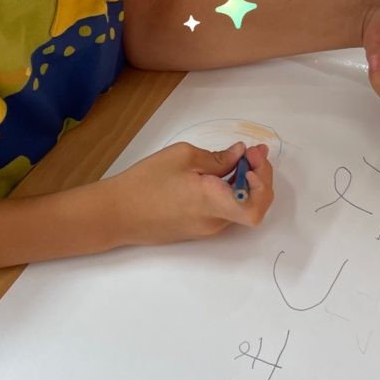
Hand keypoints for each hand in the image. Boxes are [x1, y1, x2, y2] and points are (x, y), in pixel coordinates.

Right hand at [109, 141, 273, 245]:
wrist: (116, 213)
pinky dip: (230, 191)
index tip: (252, 158)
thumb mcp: (183, 157)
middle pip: (252, 205)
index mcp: (212, 203)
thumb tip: (241, 155)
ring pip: (238, 206)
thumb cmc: (146, 181)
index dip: (263, 182)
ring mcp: (205, 229)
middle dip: (259, 176)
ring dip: (246, 182)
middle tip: (251, 151)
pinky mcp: (196, 229)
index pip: (256, 207)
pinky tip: (220, 173)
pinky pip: (223, 210)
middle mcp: (214, 222)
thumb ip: (218, 157)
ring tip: (238, 157)